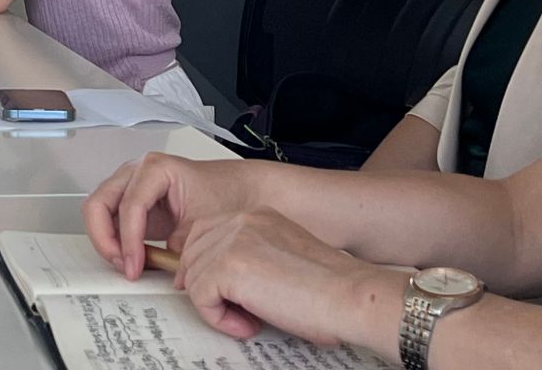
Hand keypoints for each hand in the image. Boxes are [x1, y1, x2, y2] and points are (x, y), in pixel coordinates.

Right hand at [84, 152, 255, 278]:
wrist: (241, 190)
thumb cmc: (227, 195)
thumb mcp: (204, 226)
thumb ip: (179, 251)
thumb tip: (161, 273)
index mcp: (156, 169)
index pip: (129, 207)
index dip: (129, 241)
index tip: (134, 266)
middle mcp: (138, 172)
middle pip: (99, 203)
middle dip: (105, 238)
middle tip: (122, 264)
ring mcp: (133, 184)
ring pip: (98, 210)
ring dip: (106, 239)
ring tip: (126, 263)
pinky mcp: (135, 201)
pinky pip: (110, 218)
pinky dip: (113, 239)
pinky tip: (130, 257)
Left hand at [177, 207, 404, 352]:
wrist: (349, 296)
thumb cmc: (330, 289)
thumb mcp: (281, 258)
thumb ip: (250, 259)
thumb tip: (220, 281)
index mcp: (256, 216)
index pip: (204, 232)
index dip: (202, 265)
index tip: (211, 290)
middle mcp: (242, 221)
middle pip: (192, 251)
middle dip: (204, 286)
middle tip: (229, 312)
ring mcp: (232, 240)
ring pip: (194, 276)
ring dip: (215, 306)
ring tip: (247, 320)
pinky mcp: (228, 266)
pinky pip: (200, 297)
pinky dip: (218, 318)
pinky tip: (247, 324)